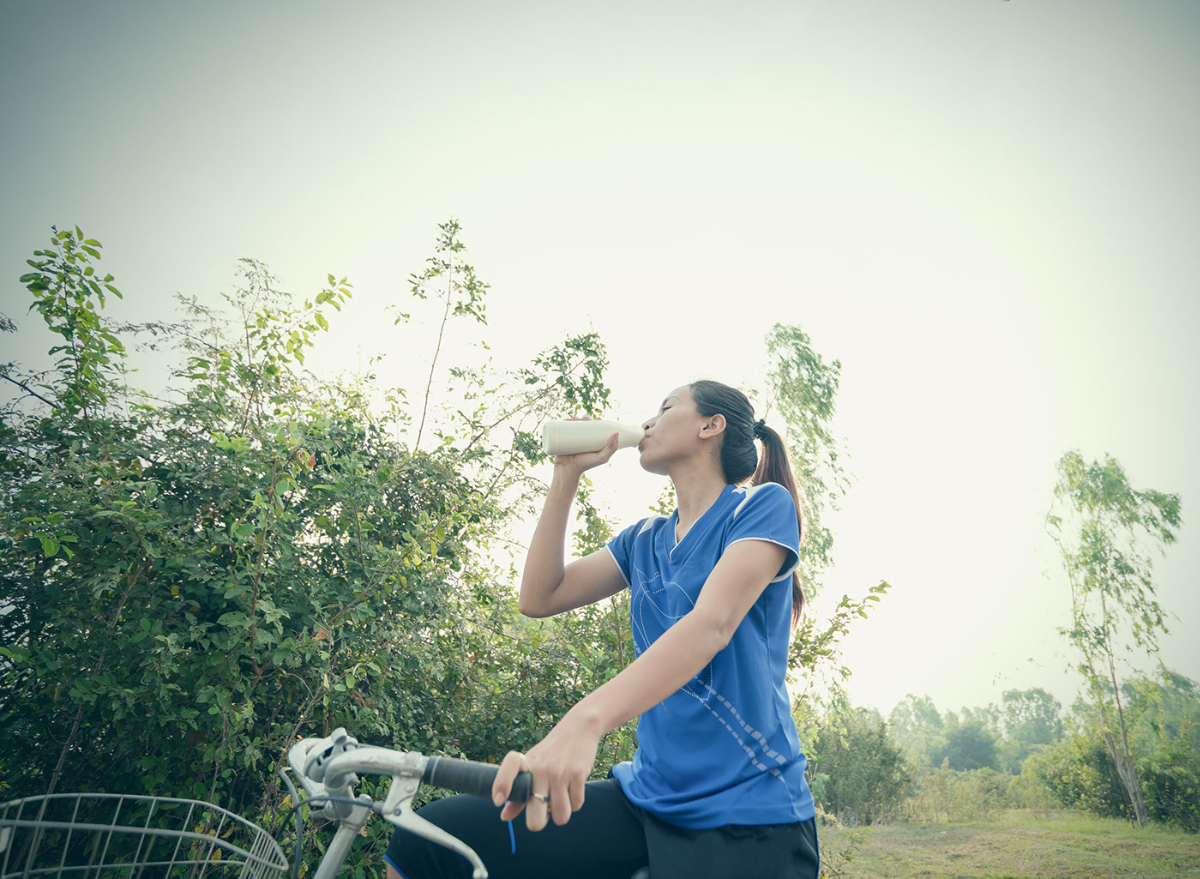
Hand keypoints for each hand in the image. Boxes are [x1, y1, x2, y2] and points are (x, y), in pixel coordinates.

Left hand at [491, 713, 600, 830]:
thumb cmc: (552, 752)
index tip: (497, 800)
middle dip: (540, 823)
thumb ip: (520, 792)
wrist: (579, 728)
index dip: (501, 784)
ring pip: (561, 816)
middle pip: (536, 818)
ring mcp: (560, 772)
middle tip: (543, 814)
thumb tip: (504, 817)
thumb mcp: (533, 765)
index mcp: (526, 763)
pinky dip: (575, 802)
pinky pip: (576, 805)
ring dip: (562, 814)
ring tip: (561, 798)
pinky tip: (573, 788)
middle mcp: (541, 768)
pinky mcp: (578, 774)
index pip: (509, 767)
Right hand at [552, 418, 620, 480]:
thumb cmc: (586, 465)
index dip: (597, 421)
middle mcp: (583, 440)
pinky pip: (563, 428)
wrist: (568, 470)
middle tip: (584, 419)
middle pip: (585, 424)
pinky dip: (565, 421)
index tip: (597, 419)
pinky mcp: (563, 440)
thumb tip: (616, 433)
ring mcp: (573, 439)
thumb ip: (612, 448)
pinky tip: (566, 418)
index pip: (596, 428)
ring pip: (575, 424)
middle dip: (585, 417)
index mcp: (593, 442)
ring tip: (574, 418)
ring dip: (575, 417)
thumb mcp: (602, 458)